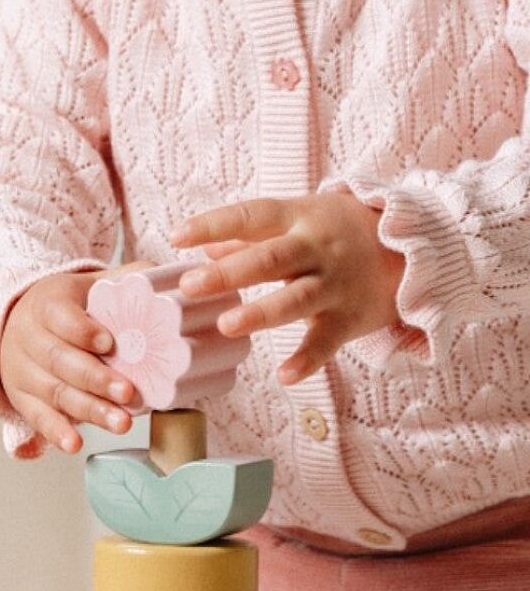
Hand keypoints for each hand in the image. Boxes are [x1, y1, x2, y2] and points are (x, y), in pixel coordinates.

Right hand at [0, 269, 140, 454]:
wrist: (22, 323)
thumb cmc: (69, 307)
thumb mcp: (91, 285)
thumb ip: (126, 279)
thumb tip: (169, 278)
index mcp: (45, 303)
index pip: (60, 316)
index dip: (82, 331)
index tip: (109, 343)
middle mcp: (26, 336)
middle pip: (59, 359)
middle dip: (95, 378)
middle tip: (128, 391)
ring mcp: (21, 370)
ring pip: (53, 391)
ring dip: (88, 410)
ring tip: (121, 423)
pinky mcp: (21, 398)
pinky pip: (37, 417)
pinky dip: (56, 432)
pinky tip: (75, 444)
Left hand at [169, 192, 404, 384]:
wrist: (413, 246)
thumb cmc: (338, 230)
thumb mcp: (299, 219)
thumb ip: (249, 234)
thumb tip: (200, 247)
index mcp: (298, 218)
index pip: (251, 215)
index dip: (214, 224)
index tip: (176, 236)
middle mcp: (316, 249)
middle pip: (270, 258)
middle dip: (230, 272)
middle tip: (191, 286)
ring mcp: (335, 284)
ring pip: (297, 299)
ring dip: (262, 312)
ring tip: (227, 325)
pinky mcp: (351, 317)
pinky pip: (327, 340)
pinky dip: (308, 359)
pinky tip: (284, 375)